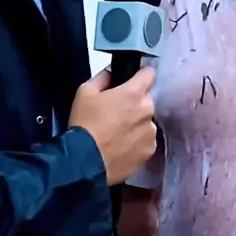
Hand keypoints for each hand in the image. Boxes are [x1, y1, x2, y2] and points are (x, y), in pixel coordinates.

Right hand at [68, 67, 156, 185]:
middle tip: (118, 112)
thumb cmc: (85, 124)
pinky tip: (123, 146)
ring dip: (138, 122)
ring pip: (147, 121)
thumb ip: (102, 78)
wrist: (86, 161)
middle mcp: (148, 110)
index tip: (133, 80)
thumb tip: (111, 73)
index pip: (149, 74)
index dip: (141, 75)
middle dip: (136, 103)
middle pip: (147, 99)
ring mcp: (151, 132)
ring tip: (119, 133)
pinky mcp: (150, 150)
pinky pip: (147, 139)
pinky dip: (138, 141)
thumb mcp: (85, 92)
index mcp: (134, 93)